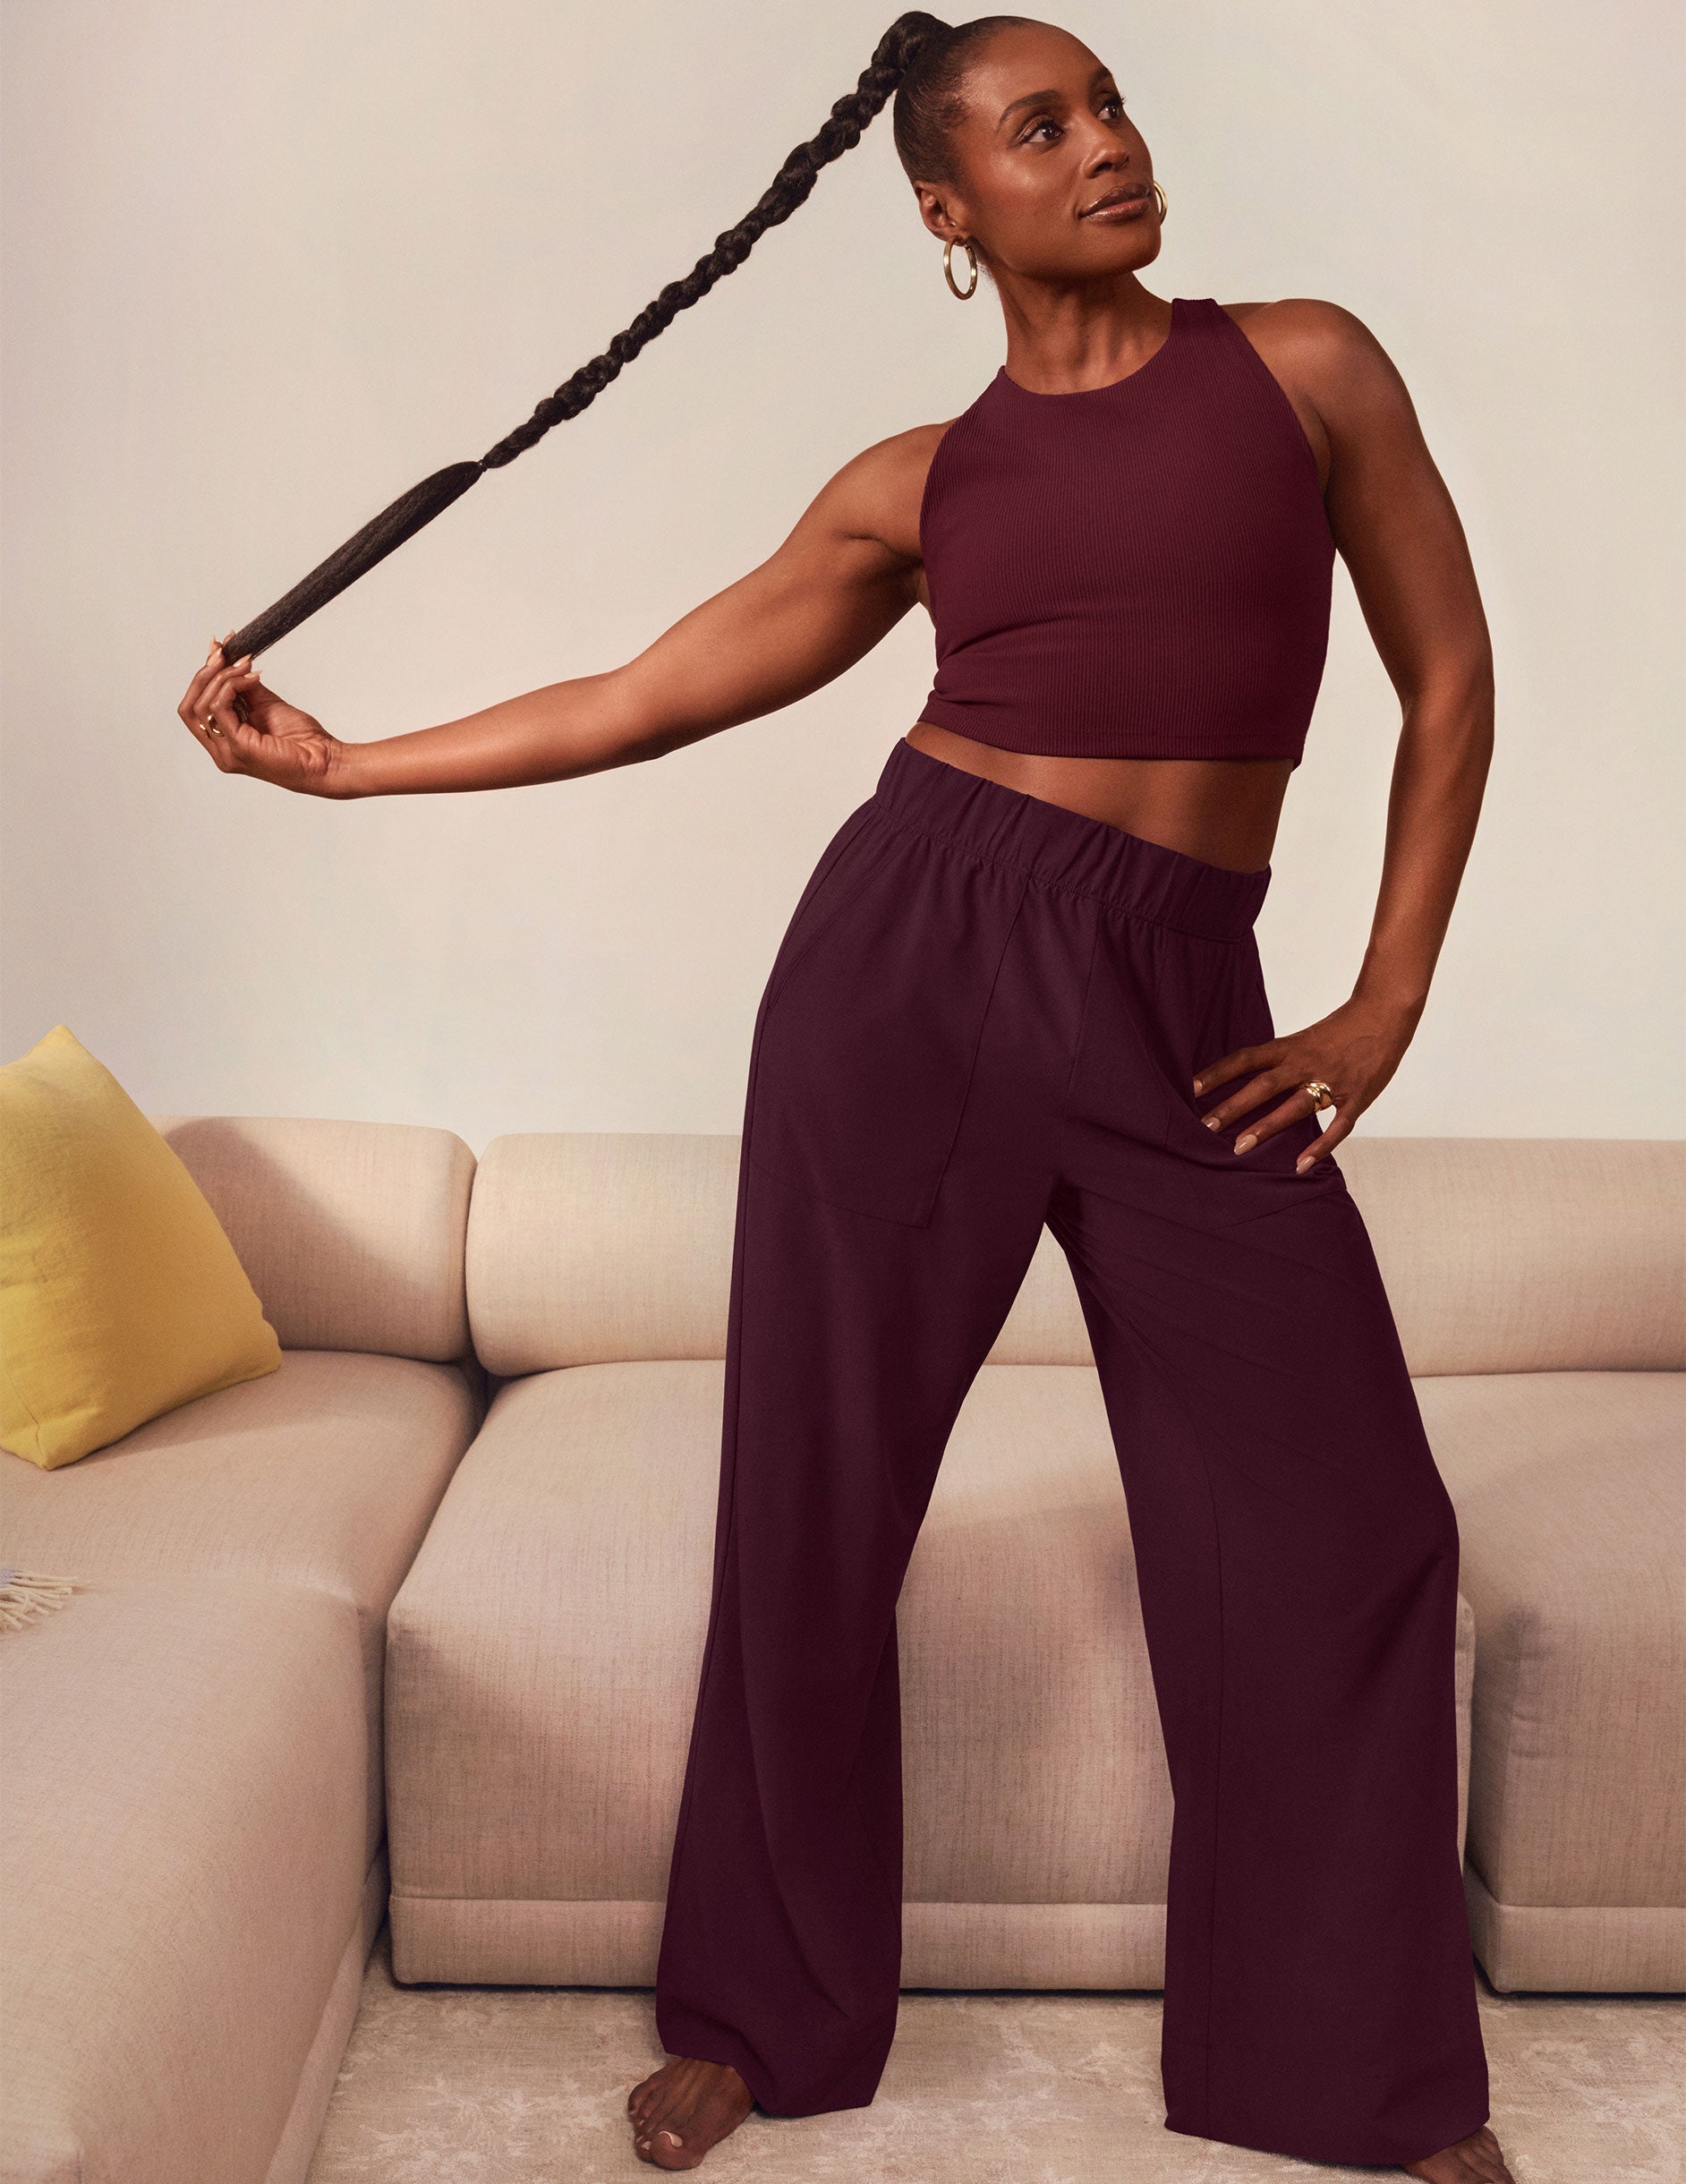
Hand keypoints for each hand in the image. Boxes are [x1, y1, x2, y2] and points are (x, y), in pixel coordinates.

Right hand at [177, 631, 346, 795]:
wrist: (325, 760)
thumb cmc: (302, 739)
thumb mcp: (266, 704)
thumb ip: (244, 687)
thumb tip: (232, 659)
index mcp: (224, 743)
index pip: (195, 708)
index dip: (202, 677)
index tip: (219, 649)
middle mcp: (220, 751)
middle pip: (190, 707)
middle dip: (204, 674)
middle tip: (223, 652)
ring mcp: (227, 752)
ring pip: (202, 705)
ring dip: (222, 677)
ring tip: (245, 664)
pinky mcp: (239, 747)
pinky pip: (221, 707)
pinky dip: (232, 686)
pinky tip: (251, 677)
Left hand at [1190, 995, 1419, 1171]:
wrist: (1385, 1013)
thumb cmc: (1343, 1028)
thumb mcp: (1305, 1039)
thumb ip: (1281, 1060)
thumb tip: (1249, 1078)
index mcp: (1291, 1047)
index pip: (1247, 1058)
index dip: (1220, 1072)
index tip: (1192, 1087)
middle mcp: (1306, 1064)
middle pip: (1263, 1085)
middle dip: (1233, 1106)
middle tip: (1205, 1125)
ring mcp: (1332, 1082)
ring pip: (1294, 1108)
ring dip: (1266, 1127)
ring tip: (1239, 1147)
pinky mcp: (1357, 1098)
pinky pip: (1337, 1127)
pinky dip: (1319, 1147)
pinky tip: (1300, 1165)